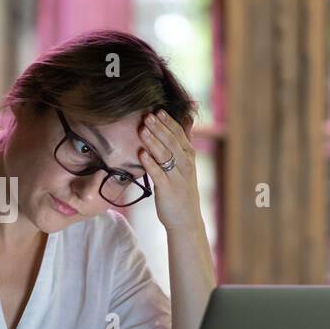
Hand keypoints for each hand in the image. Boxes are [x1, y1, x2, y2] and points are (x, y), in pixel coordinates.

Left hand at [137, 109, 203, 231]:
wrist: (186, 219)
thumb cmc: (182, 189)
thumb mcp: (186, 163)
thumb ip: (184, 141)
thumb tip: (187, 119)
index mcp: (188, 155)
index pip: (179, 133)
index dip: (168, 121)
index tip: (157, 109)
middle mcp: (185, 164)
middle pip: (171, 141)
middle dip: (159, 127)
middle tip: (147, 115)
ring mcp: (177, 177)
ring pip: (165, 155)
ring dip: (153, 141)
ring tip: (142, 129)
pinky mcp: (168, 190)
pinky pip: (158, 174)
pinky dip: (150, 164)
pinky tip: (141, 154)